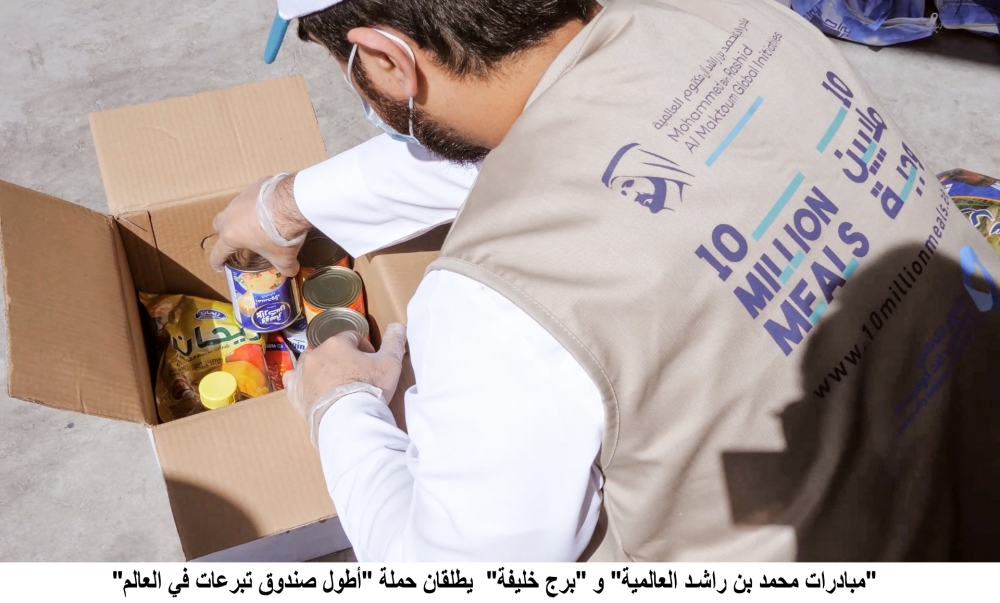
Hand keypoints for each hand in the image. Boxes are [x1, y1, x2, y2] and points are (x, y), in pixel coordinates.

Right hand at [209, 173, 310, 276]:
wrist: (293, 202)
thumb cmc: (281, 233)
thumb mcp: (284, 257)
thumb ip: (285, 267)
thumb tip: (291, 271)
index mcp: (231, 235)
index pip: (218, 252)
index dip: (217, 262)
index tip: (219, 266)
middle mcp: (231, 215)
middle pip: (219, 225)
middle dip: (225, 233)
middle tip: (238, 241)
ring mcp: (241, 197)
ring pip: (235, 208)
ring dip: (243, 217)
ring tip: (258, 223)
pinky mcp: (254, 185)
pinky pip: (253, 196)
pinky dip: (258, 204)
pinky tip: (271, 207)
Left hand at [285, 323, 407, 439]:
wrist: (346, 419)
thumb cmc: (369, 388)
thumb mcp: (390, 363)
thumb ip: (394, 342)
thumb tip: (397, 325)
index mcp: (337, 344)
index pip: (352, 338)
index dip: (363, 348)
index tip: (371, 362)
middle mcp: (316, 353)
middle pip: (331, 351)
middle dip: (342, 360)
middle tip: (355, 376)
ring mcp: (302, 372)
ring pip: (312, 364)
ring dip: (322, 369)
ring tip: (335, 386)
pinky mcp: (294, 391)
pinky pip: (294, 380)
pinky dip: (303, 382)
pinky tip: (312, 389)